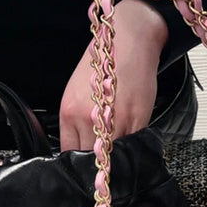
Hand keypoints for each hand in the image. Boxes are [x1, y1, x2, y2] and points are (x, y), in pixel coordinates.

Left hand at [59, 0, 167, 150]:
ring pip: (112, 156)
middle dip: (96, 163)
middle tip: (103, 165)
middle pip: (89, 158)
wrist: (129, 39)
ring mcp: (113, 121)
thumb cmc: (104, 63)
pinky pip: (132, 146)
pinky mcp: (136, 120)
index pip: (69, 152)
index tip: (84, 167)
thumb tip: (81, 149)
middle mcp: (88, 119)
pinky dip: (131, 148)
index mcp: (69, 112)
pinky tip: (131, 143)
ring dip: (115, 158)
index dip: (78, 164)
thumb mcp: (78, 91)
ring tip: (118, 155)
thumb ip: (77, 122)